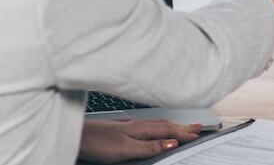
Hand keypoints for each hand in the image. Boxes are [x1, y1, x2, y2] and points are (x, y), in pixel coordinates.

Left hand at [78, 119, 201, 163]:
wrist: (75, 136)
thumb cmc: (97, 143)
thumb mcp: (126, 150)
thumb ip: (150, 147)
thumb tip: (172, 143)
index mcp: (141, 129)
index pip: (168, 130)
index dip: (184, 132)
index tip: (198, 133)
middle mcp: (137, 124)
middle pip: (165, 124)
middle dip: (182, 126)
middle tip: (197, 127)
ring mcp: (128, 124)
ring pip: (156, 123)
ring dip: (172, 125)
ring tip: (182, 126)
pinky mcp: (120, 127)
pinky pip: (147, 124)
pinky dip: (158, 126)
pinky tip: (154, 128)